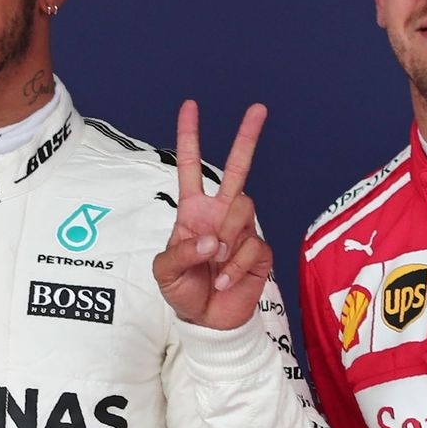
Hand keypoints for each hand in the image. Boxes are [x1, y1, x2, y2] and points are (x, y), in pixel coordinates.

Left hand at [151, 100, 273, 330]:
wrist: (207, 321)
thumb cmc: (183, 291)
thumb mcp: (166, 271)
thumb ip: (183, 252)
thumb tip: (212, 240)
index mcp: (193, 210)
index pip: (190, 167)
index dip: (190, 137)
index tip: (190, 106)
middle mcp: (220, 213)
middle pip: (238, 169)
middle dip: (247, 138)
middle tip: (258, 109)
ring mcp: (242, 230)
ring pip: (244, 207)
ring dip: (228, 236)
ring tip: (216, 263)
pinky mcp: (260, 251)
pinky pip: (253, 246)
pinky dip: (235, 266)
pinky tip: (225, 281)